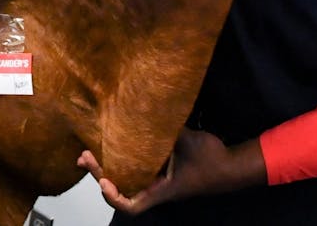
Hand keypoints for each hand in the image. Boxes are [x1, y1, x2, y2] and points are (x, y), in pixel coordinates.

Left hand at [78, 129, 265, 212]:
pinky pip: (138, 168)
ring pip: (127, 178)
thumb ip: (165, 129)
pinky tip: (116, 142)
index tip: (102, 179)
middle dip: (100, 174)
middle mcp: (156, 188)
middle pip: (122, 190)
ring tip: (90, 149)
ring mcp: (158, 180)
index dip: (113, 196)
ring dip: (108, 165)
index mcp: (162, 190)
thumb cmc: (212, 161)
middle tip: (84, 155)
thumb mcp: (188, 142)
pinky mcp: (162, 170)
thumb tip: (144, 111)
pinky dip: (124, 158)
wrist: (231, 166)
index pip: (132, 205)